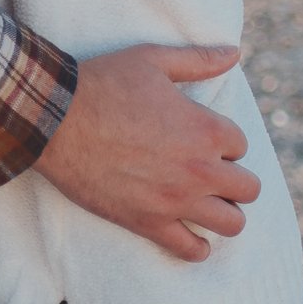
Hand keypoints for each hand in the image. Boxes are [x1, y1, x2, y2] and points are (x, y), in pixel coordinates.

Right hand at [37, 46, 258, 263]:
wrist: (55, 119)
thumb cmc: (102, 84)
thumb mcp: (153, 60)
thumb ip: (198, 60)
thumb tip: (234, 53)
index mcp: (206, 128)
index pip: (241, 145)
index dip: (224, 142)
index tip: (203, 140)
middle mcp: (199, 168)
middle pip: (248, 189)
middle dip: (234, 181)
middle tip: (211, 174)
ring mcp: (176, 200)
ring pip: (232, 224)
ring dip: (224, 214)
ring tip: (207, 205)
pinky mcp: (148, 223)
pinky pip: (191, 250)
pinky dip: (197, 247)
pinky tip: (192, 236)